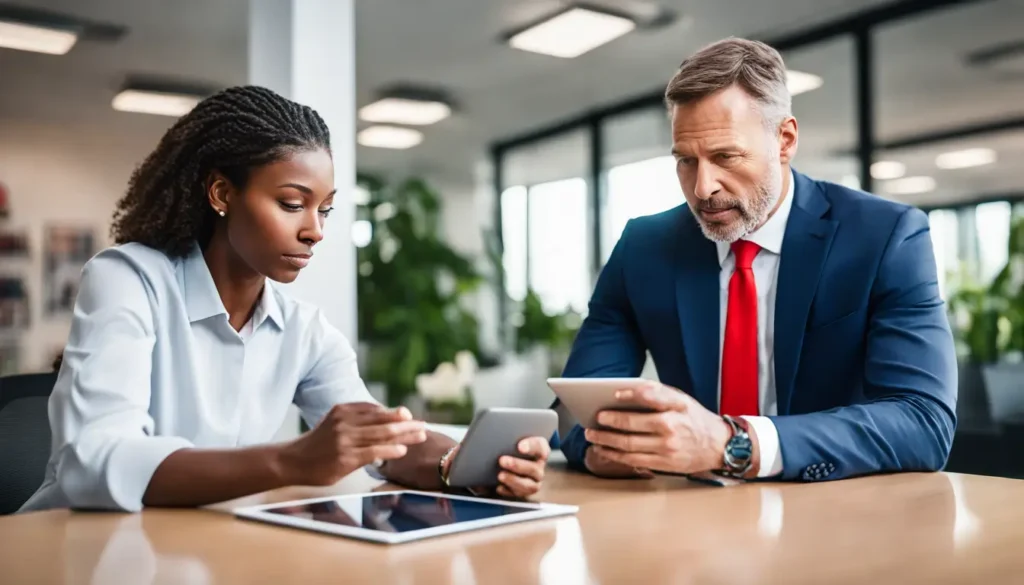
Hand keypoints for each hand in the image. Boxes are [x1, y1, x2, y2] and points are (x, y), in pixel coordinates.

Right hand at [278, 402, 426, 485]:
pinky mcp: (345, 458)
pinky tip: (402, 450)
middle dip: (407, 423)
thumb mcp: (333, 423)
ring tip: (420, 436)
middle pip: (383, 420)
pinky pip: (373, 452)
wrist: (292, 461)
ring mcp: (345, 440)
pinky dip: (390, 450)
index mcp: (343, 410)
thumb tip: (383, 419)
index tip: (410, 416)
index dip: (395, 413)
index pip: (375, 409)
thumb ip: (355, 420)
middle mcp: (345, 422)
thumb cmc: (316, 444)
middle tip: (424, 425)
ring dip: (405, 435)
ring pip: (382, 435)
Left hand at [441, 436, 550, 498]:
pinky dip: (508, 491)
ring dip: (514, 481)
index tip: (520, 446)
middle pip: (534, 469)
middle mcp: (538, 467)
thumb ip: (501, 439)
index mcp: (539, 450)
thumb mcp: (506, 439)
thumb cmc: (506, 445)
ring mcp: (533, 482)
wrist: (500, 460)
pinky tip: (498, 487)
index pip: (540, 447)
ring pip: (529, 486)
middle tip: (502, 460)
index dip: (532, 446)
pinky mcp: (523, 493)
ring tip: (500, 475)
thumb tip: (482, 441)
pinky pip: (519, 496)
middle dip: (518, 465)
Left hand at [583, 382, 742, 475]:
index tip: (613, 395)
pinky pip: (634, 460)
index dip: (629, 395)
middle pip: (631, 425)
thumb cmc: (695, 419)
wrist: (719, 447)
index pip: (648, 397)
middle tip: (594, 419)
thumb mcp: (682, 400)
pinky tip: (605, 450)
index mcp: (676, 407)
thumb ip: (658, 393)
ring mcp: (666, 448)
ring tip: (592, 435)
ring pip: (628, 445)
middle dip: (608, 422)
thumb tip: (629, 390)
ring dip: (606, 441)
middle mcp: (671, 428)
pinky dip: (615, 455)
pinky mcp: (664, 464)